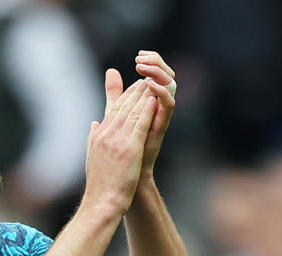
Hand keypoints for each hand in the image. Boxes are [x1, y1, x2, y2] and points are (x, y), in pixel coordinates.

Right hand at [83, 79, 157, 213]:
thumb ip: (93, 137)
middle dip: (134, 92)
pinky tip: (154, 101)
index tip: (133, 87)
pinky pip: (140, 125)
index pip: (112, 110)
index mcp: (98, 135)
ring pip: (132, 112)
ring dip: (143, 97)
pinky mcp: (129, 149)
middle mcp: (106, 134)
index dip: (124, 96)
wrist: (102, 201)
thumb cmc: (99, 183)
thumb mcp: (92, 155)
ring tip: (151, 85)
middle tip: (145, 80)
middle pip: (122, 107)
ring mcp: (117, 141)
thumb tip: (94, 123)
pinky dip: (147, 111)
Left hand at [104, 51, 175, 175]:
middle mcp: (156, 108)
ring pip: (169, 89)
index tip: (140, 54)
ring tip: (145, 68)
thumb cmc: (121, 146)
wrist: (124, 174)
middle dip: (156, 65)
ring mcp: (159, 117)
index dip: (151, 62)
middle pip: (165, 78)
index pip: (154, 76)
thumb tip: (111, 71)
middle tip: (143, 58)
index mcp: (147, 102)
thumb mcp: (115, 112)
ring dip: (159, 75)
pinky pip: (168, 106)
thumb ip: (114, 93)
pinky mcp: (161, 127)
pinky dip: (162, 94)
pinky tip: (152, 85)